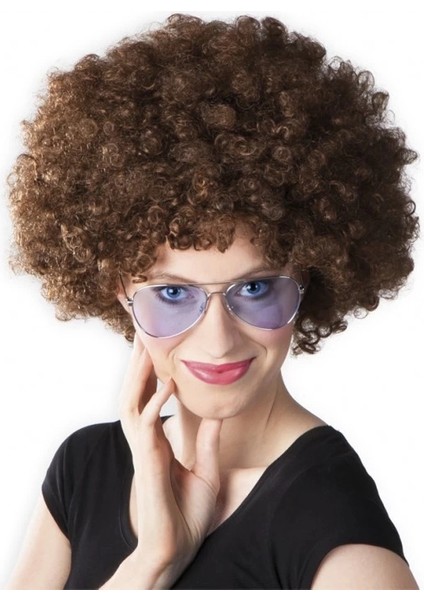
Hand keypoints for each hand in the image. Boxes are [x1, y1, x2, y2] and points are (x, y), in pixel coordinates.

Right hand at [119, 334, 222, 580]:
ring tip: (147, 345)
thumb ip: (208, 440)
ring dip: (139, 373)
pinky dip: (154, 402)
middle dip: (137, 362)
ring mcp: (143, 451)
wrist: (177, 549)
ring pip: (132, 402)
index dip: (149, 370)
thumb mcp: (206, 469)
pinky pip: (146, 425)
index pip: (148, 397)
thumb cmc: (187, 515)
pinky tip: (167, 383)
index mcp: (157, 441)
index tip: (154, 344)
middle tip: (142, 331)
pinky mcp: (147, 463)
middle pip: (134, 392)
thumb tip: (217, 414)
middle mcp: (145, 441)